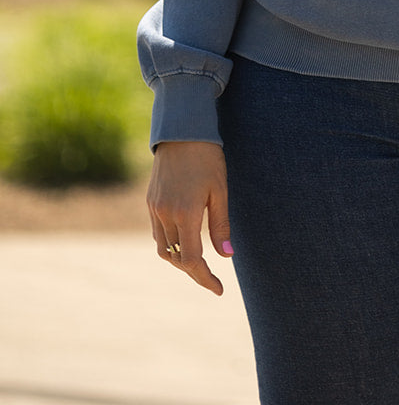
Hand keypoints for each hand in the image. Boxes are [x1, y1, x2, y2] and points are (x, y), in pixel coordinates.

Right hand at [147, 141, 232, 295]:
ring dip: (179, 260)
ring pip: (163, 248)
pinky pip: (157, 233)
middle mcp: (165, 214)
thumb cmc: (207, 158)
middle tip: (211, 279)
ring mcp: (155, 208)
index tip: (219, 289)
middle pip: (177, 258)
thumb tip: (226, 257)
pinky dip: (169, 244)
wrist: (182, 130)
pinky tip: (183, 242)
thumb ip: (221, 225)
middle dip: (194, 272)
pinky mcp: (150, 201)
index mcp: (186, 213)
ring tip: (198, 264)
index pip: (193, 259)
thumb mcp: (220, 190)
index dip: (205, 277)